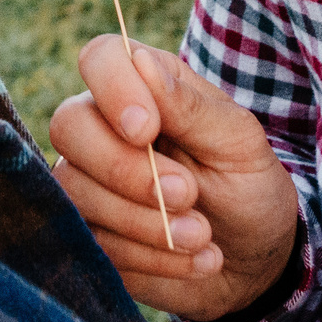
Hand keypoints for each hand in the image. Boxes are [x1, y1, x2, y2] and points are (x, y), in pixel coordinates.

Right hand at [48, 35, 300, 319]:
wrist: (253, 263)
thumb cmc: (248, 187)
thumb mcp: (238, 144)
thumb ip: (190, 106)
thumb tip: (141, 61)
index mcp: (145, 86)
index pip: (99, 59)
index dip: (114, 90)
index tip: (148, 131)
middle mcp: (104, 127)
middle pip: (69, 126)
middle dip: (127, 170)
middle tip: (187, 194)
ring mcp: (88, 180)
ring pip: (76, 190)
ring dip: (145, 222)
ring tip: (202, 236)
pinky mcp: (88, 233)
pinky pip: (92, 242)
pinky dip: (149, 256)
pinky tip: (195, 260)